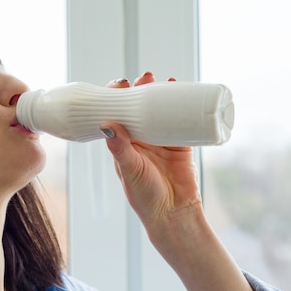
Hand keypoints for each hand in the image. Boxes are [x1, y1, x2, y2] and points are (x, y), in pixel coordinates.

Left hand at [102, 72, 201, 234]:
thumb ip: (120, 149)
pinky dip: (183, 108)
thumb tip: (106, 124)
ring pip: (159, 112)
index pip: (116, 115)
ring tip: (163, 79)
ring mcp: (161, 141)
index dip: (116, 98)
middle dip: (140, 90)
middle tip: (145, 76)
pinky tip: (184, 93)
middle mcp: (140, 140)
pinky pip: (182, 122)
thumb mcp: (129, 170)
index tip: (120, 84)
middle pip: (138, 109)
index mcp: (122, 145)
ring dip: (160, 95)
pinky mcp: (181, 145)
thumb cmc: (145, 196)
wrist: (173, 214)